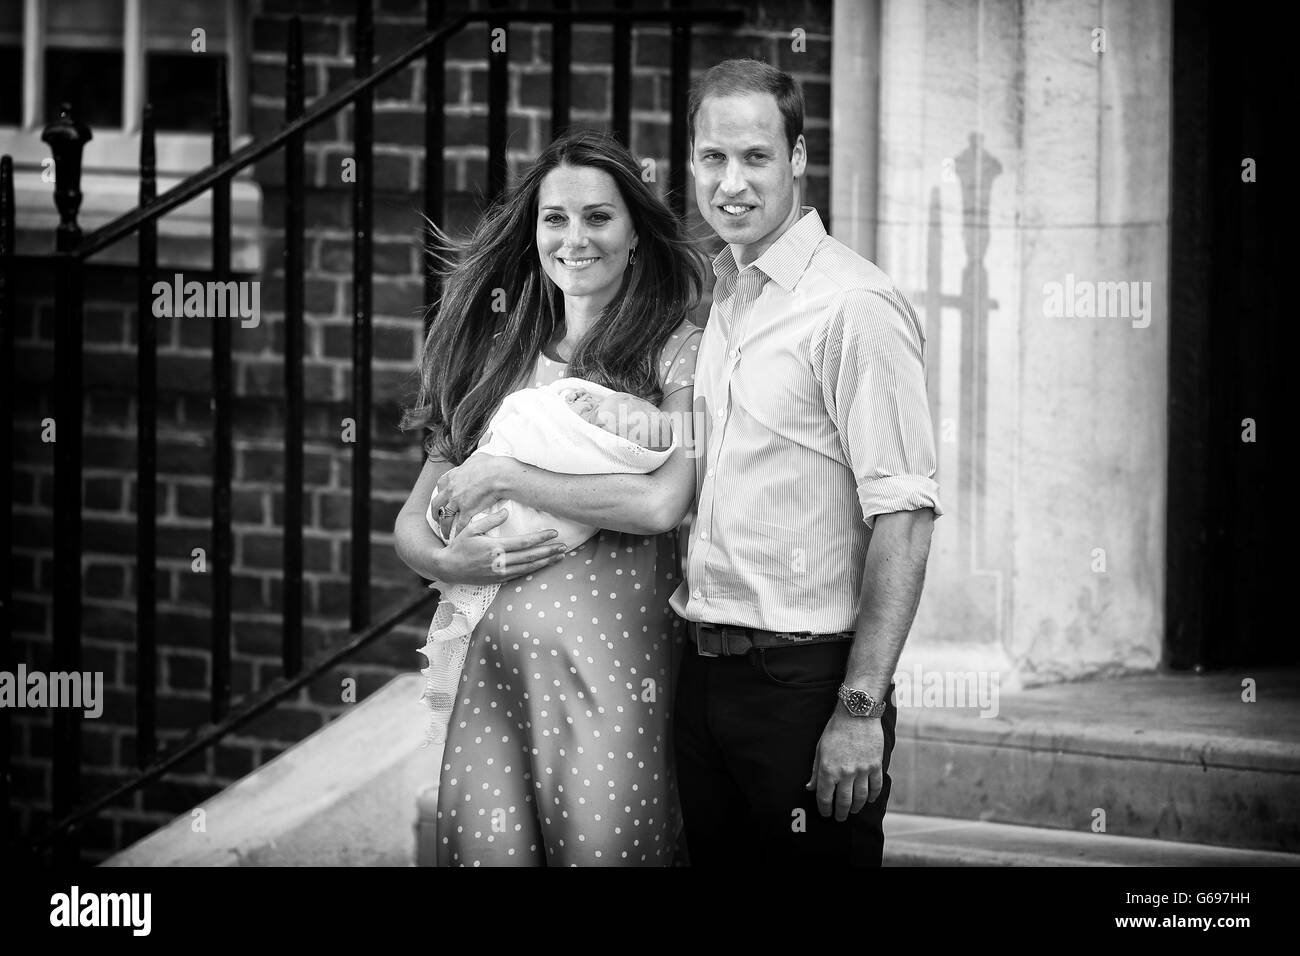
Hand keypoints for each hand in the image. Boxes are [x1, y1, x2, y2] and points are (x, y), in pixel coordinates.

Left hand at [430, 453, 515, 526]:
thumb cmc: (491, 464)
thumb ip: (472, 461)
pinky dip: (458, 534)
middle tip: (438, 518)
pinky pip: (460, 526)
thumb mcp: (477, 458)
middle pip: (437, 503)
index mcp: (452, 476)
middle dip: (435, 512)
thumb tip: (475, 460)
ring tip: (445, 534)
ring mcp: (457, 502)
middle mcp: (451, 490)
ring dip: (444, 527)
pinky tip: (458, 539)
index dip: (441, 492)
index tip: (443, 497)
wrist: (498, 475)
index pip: (441, 485)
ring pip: (445, 517)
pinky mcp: (467, 511)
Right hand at [432, 508, 567, 585]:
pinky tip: (543, 565)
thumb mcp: (470, 528)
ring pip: (528, 568)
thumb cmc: (458, 546)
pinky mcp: (498, 580)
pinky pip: (520, 575)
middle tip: (564, 546)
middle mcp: (500, 562)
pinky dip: (534, 570)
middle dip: (549, 551)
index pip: (524, 542)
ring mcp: (500, 573)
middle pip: (530, 557)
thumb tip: (506, 511)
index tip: (554, 533)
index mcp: (494, 547)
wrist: (447, 568)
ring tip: (560, 556)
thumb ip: (489, 520)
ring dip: (546, 562)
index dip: (541, 538)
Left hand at [805, 709, 884, 820]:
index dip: (825, 809)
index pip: (825, 797)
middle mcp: (846, 772)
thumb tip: (810, 787)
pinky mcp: (875, 765)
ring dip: (856, 807)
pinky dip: (873, 796)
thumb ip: (816, 771)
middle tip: (840, 818)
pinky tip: (869, 799)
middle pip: (844, 801)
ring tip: (853, 811)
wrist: (857, 714)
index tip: (826, 813)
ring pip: (860, 797)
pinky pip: (875, 786)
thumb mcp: (820, 749)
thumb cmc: (835, 730)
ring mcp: (862, 770)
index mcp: (829, 769)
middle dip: (841, 813)